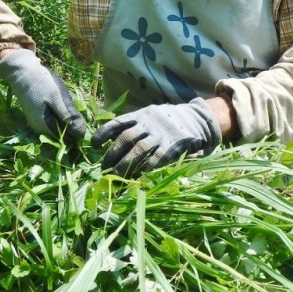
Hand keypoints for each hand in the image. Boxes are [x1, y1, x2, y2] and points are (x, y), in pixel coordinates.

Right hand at [0, 48, 85, 141]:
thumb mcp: (56, 98)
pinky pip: (51, 122)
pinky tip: (59, 105)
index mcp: (45, 126)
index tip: (81, 119)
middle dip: (71, 126)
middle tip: (75, 110)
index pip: (66, 140)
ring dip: (65, 121)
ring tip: (67, 105)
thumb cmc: (41, 83)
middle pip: (61, 135)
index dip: (77, 132)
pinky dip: (58, 116)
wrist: (22, 73)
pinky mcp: (36, 117)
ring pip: (56, 128)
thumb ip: (67, 116)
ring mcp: (36, 123)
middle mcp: (39, 129)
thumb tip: (80, 134)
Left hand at [91, 98, 221, 176]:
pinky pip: (156, 159)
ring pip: (139, 150)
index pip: (119, 122)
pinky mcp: (172, 147)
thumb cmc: (169, 120)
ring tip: (114, 175)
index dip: (105, 132)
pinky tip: (135, 176)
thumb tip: (111, 138)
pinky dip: (144, 168)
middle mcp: (150, 124)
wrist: (198, 118)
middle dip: (113, 153)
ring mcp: (161, 135)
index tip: (94, 143)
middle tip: (103, 167)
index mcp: (142, 115)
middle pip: (126, 138)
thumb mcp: (151, 116)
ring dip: (125, 164)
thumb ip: (135, 125)